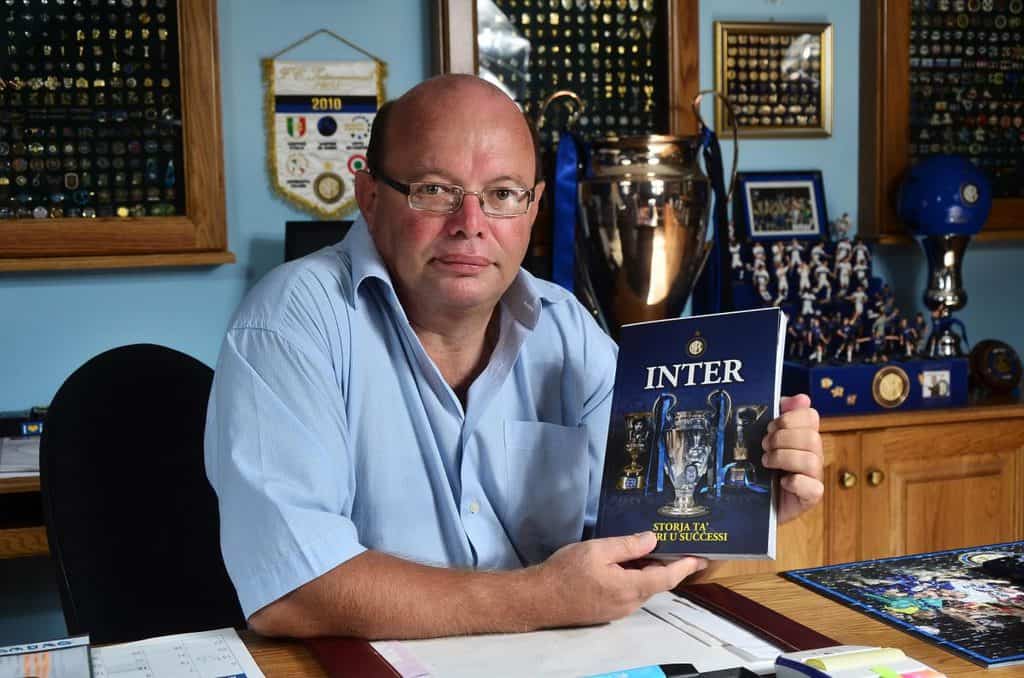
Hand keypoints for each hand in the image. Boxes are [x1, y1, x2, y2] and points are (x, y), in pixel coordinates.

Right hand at [528, 532, 706, 627]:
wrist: (539, 599)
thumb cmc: (566, 572)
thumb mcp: (598, 550)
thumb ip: (627, 545)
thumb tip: (653, 540)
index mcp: (630, 587)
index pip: (667, 577)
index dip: (686, 566)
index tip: (702, 558)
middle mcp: (629, 603)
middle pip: (656, 582)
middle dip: (666, 564)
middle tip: (672, 543)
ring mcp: (618, 610)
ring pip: (642, 587)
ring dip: (647, 570)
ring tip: (644, 549)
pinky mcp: (608, 611)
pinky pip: (629, 593)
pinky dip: (633, 577)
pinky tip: (624, 564)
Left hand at [762, 393, 823, 523]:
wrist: (752, 501)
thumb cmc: (761, 467)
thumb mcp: (765, 438)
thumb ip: (780, 415)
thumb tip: (801, 398)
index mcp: (804, 437)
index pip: (811, 417)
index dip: (790, 418)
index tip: (771, 426)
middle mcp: (813, 455)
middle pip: (812, 437)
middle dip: (782, 438)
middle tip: (764, 445)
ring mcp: (813, 477)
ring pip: (811, 460)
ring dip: (783, 458)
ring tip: (766, 463)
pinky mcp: (809, 498)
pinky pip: (813, 488)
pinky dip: (795, 483)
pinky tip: (781, 482)